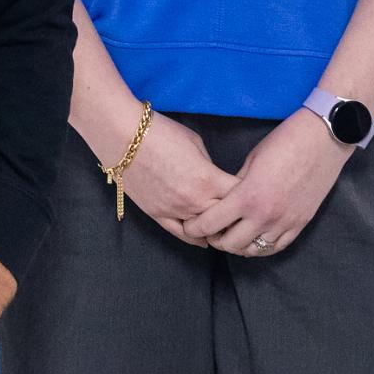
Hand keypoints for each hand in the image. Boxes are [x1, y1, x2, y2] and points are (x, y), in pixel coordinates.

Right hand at [97, 112, 235, 246]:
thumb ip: (209, 166)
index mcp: (208, 179)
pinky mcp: (156, 215)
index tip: (250, 193)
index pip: (239, 196)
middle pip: (225, 218)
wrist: (123, 136)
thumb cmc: (161, 132)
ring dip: (215, 230)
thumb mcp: (196, 143)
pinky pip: (180, 234)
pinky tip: (204, 240)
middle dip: (235, 216)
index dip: (248, 195)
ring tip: (224, 228)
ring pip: (204, 232)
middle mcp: (194, 200)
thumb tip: (215, 178)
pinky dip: (194, 239)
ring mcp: (174, 211)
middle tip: (241, 214)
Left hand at [182, 110, 352, 256]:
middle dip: (215, 239)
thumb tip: (225, 201)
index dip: (195, 228)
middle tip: (211, 231)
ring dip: (239, 246)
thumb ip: (236, 185)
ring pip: (253, 250)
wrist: (324, 139)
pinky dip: (262, 246)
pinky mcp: (300, 224)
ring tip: (233, 234)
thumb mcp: (251, 160)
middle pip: (230, 244)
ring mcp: (285, 222)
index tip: (190, 225)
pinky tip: (255, 237)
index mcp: (247, 196)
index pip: (210, 224)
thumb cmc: (286, 141)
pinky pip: (276, 247)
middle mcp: (265, 216)